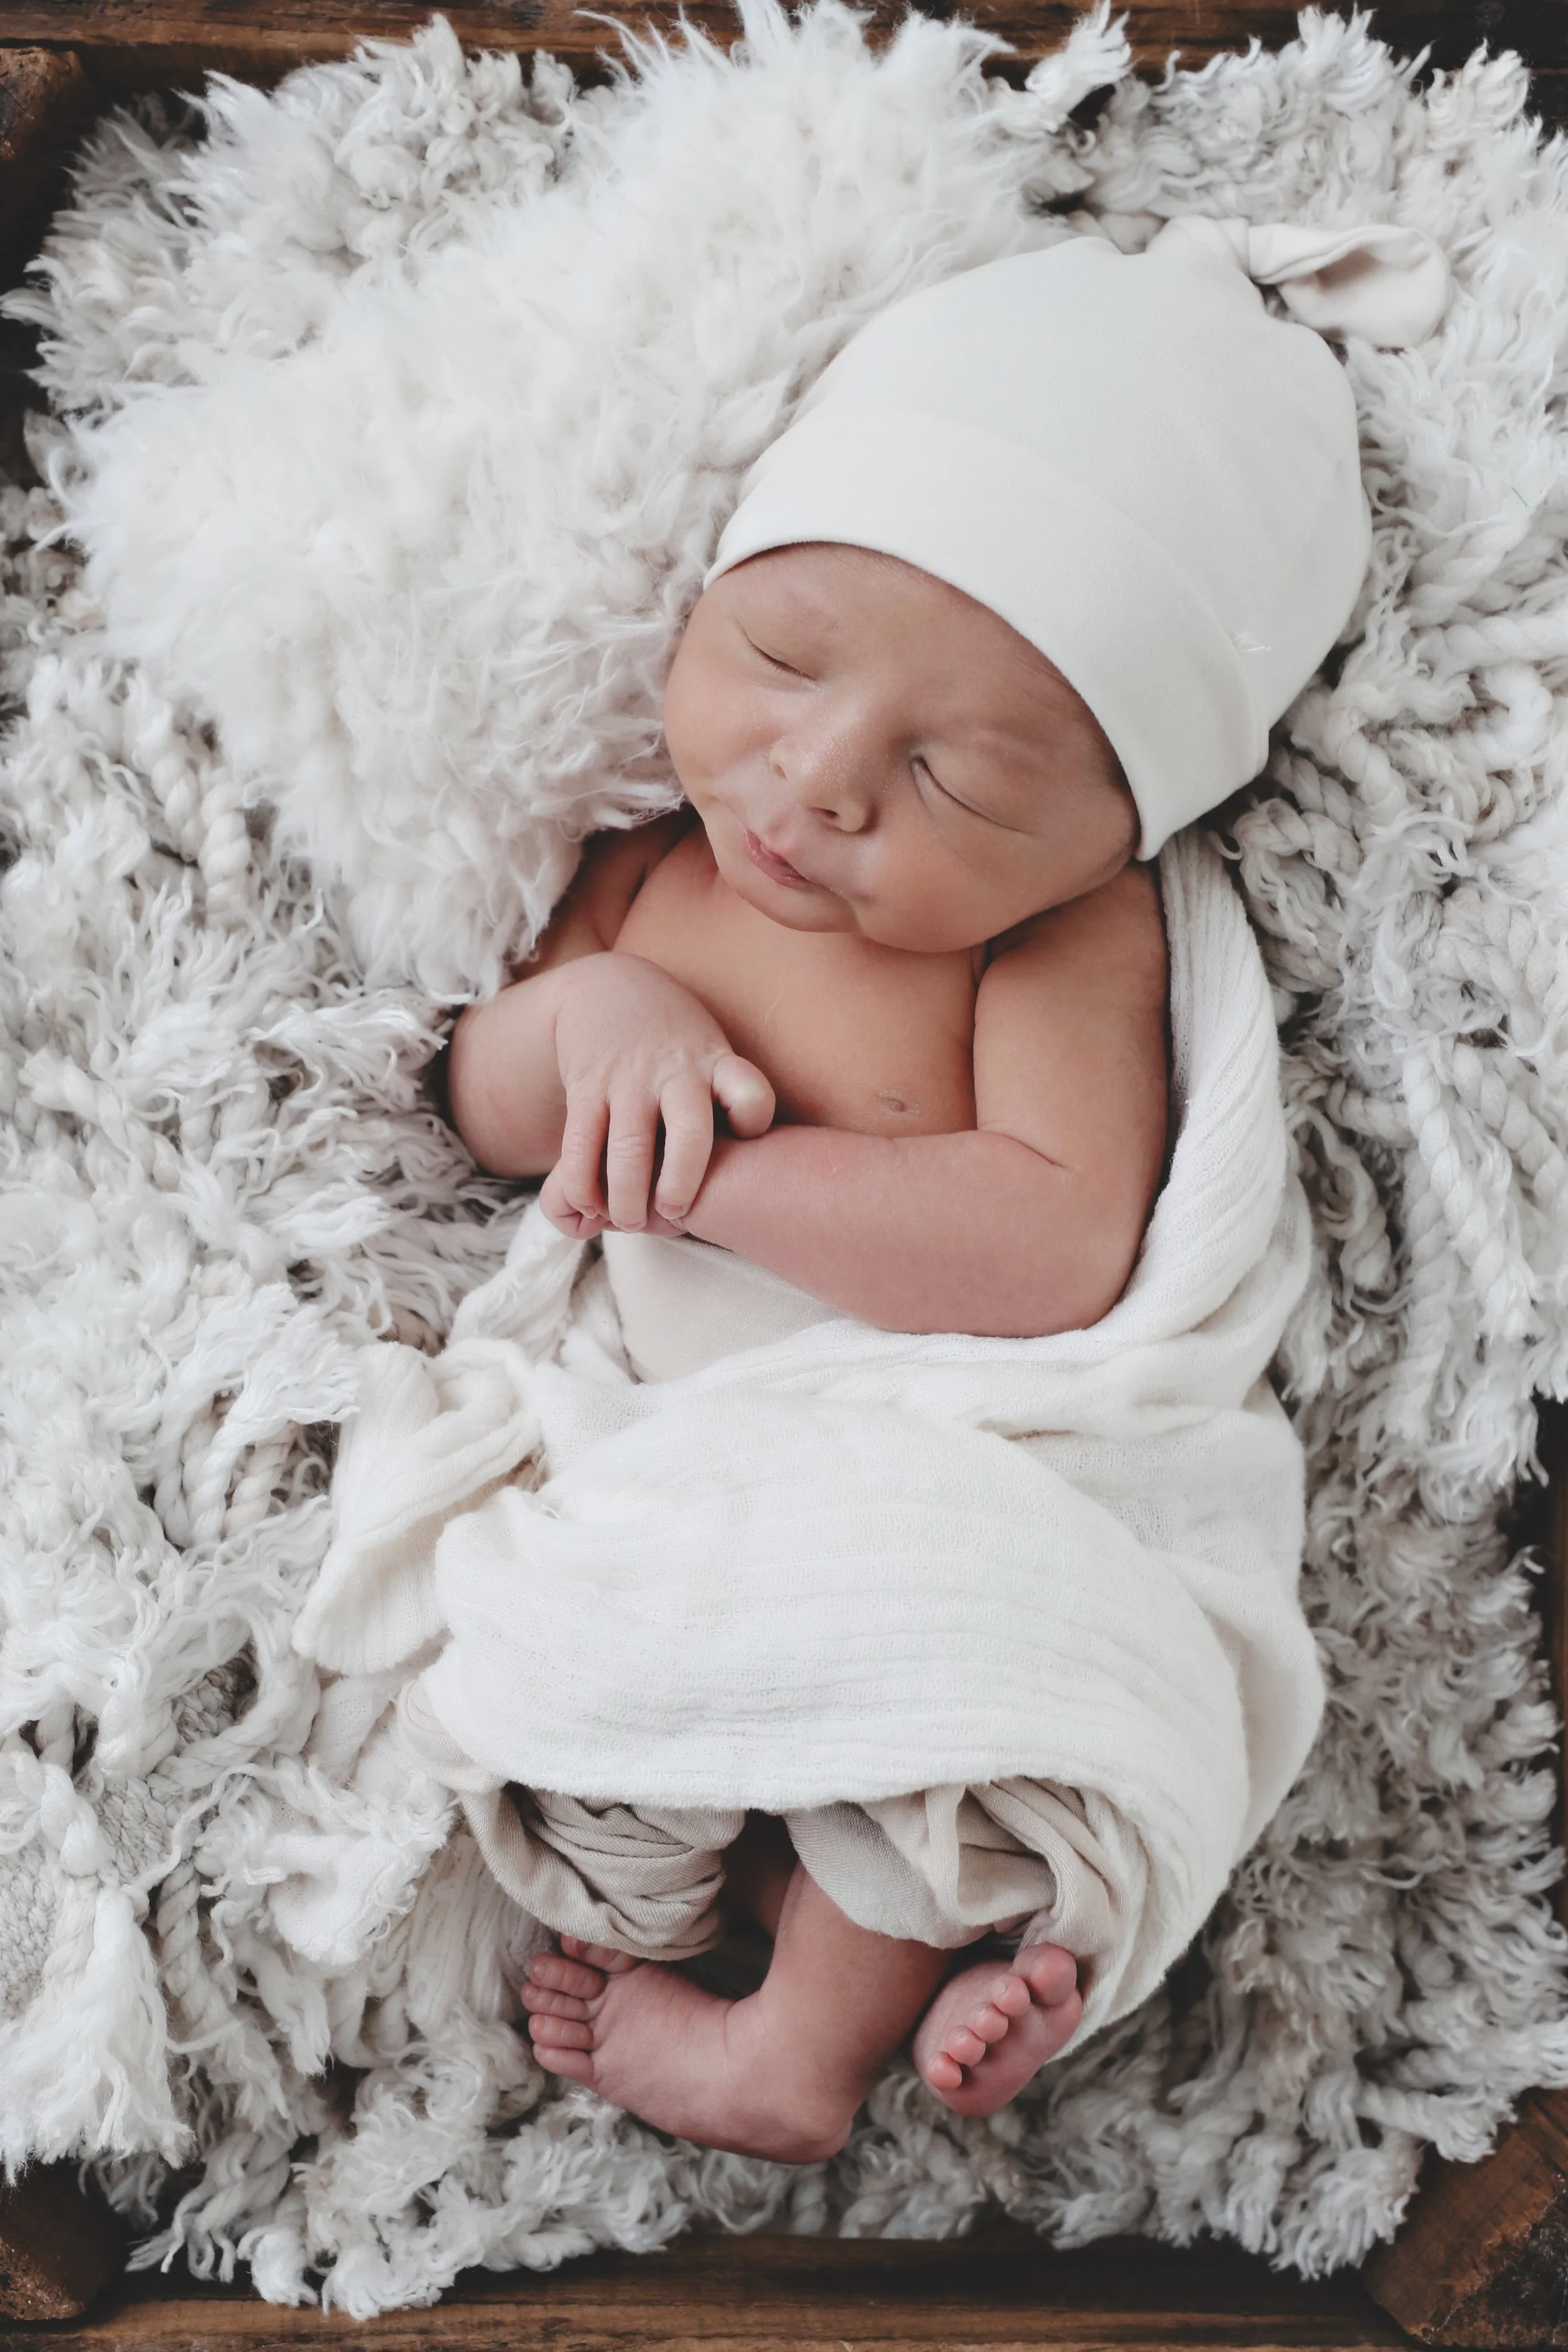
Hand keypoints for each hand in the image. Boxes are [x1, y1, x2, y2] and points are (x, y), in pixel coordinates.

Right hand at [541, 952, 773, 1236]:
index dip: (752, 1121)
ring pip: (629, 1148)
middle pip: (690, 1134)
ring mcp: (629, 1077)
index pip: (751, 1096)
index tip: (743, 1139)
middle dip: (680, 1183)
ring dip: (627, 1196)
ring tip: (629, 1222)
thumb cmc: (676, 1045)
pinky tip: (588, 1203)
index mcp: (718, 1064)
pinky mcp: (587, 1084)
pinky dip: (582, 1181)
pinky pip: (582, 1142)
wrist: (607, 987)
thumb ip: (731, 1101)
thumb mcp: (714, 1054)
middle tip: (672, 1215)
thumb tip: (755, 1161)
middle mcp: (677, 1071)